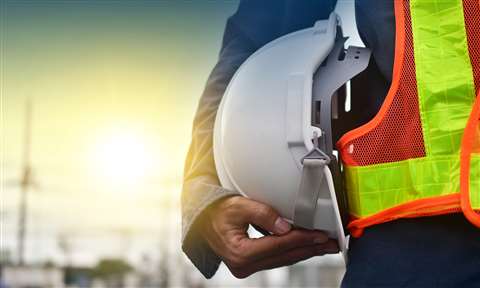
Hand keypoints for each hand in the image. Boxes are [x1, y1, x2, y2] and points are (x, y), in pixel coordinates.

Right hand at [201, 196, 338, 277]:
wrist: (202, 221)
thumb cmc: (217, 211)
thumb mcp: (238, 206)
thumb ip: (262, 214)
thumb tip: (286, 227)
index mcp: (240, 253)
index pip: (278, 245)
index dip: (301, 239)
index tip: (320, 234)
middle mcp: (244, 265)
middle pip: (284, 256)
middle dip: (310, 248)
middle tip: (332, 243)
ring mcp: (247, 267)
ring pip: (283, 260)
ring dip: (305, 252)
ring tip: (325, 246)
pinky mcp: (251, 264)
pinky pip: (277, 259)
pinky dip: (293, 252)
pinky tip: (306, 247)